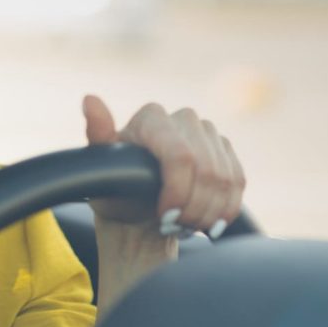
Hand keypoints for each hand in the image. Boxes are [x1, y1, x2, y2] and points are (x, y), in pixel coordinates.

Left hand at [83, 95, 245, 237]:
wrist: (137, 211)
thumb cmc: (115, 191)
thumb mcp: (100, 172)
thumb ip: (97, 136)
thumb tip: (89, 99)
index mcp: (152, 117)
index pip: (181, 156)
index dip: (179, 192)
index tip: (165, 218)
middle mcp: (183, 118)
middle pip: (208, 170)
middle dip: (193, 209)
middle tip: (174, 227)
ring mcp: (208, 132)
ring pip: (226, 179)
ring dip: (208, 212)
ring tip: (185, 226)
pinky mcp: (225, 150)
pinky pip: (238, 182)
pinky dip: (225, 209)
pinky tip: (206, 222)